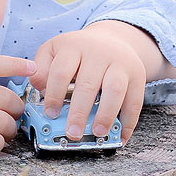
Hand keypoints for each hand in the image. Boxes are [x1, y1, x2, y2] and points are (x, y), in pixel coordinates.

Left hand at [30, 23, 153, 143]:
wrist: (112, 39)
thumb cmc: (78, 52)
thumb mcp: (54, 50)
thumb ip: (41, 68)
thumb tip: (38, 88)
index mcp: (74, 46)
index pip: (61, 71)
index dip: (54, 95)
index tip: (50, 114)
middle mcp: (99, 52)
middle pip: (88, 84)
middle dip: (79, 112)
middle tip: (72, 133)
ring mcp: (120, 63)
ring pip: (115, 90)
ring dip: (106, 115)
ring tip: (97, 133)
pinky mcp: (138, 75)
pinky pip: (136, 100)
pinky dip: (129, 121)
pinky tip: (121, 136)